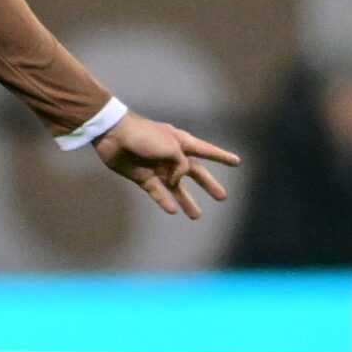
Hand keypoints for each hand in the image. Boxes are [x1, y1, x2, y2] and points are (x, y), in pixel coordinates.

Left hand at [91, 113, 238, 219]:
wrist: (114, 135)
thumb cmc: (145, 136)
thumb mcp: (172, 147)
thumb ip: (181, 166)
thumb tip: (177, 181)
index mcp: (181, 142)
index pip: (207, 150)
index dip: (222, 156)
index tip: (237, 162)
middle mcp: (172, 155)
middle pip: (195, 172)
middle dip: (208, 184)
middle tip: (222, 197)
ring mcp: (157, 167)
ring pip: (176, 187)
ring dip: (187, 200)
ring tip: (197, 216)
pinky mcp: (142, 177)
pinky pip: (157, 192)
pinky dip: (164, 201)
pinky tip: (173, 211)